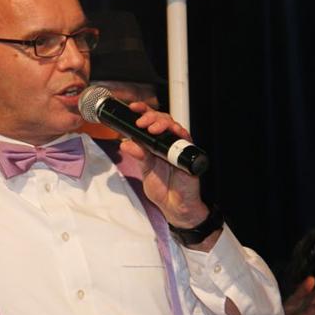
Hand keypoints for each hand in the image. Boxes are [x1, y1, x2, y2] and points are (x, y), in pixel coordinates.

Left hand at [118, 103, 207, 228]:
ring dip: (163, 123)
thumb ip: (138, 156)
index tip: (133, 108)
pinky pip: (186, 139)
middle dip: (151, 116)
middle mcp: (167, 143)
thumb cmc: (163, 188)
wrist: (175, 206)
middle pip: (162, 119)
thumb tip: (125, 143)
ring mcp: (178, 147)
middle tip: (141, 122)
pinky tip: (173, 131)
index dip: (142, 112)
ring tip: (152, 128)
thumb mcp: (146, 170)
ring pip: (173, 125)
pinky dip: (180, 133)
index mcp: (155, 144)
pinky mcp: (189, 155)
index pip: (149, 122)